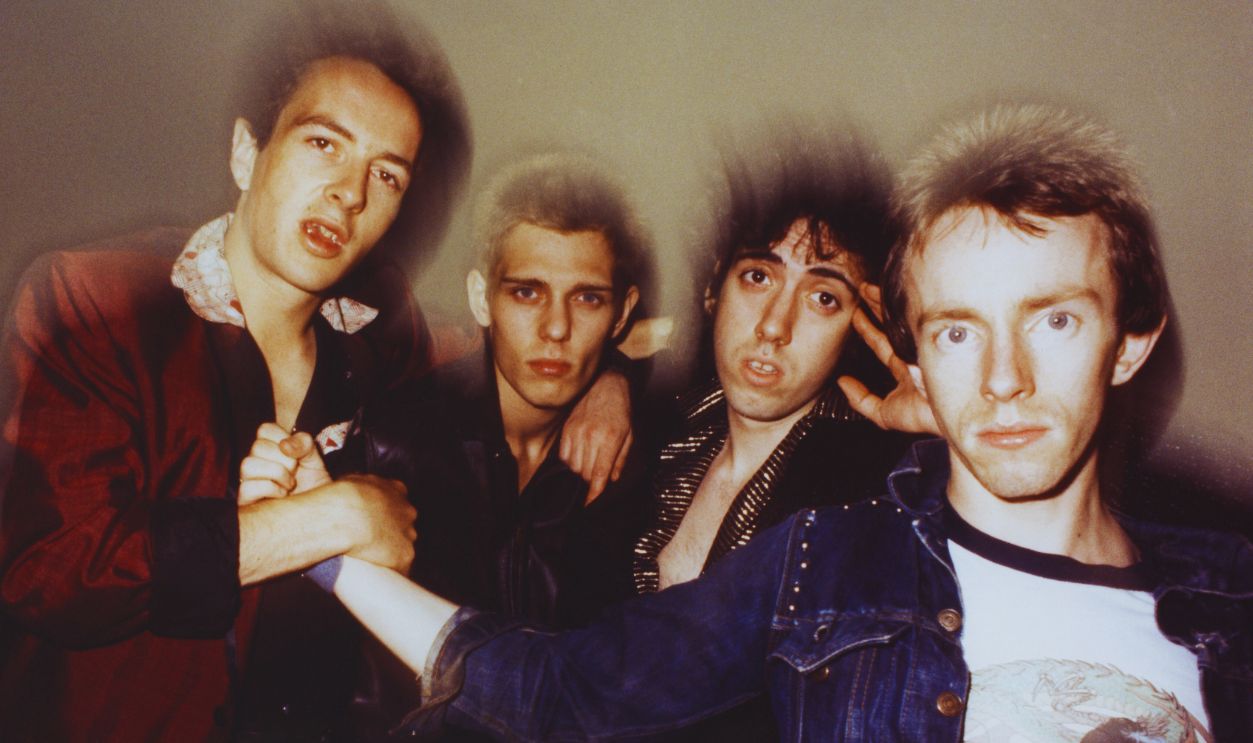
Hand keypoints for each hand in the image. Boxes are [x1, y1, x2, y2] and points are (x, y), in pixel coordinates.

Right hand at [238, 423, 331, 503]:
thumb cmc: (314, 484)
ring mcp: (248, 481)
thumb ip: (304, 443)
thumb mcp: (315, 458)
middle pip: (257, 447)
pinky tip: (282, 495)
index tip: (296, 453)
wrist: (318, 509)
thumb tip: (285, 445)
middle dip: (284, 460)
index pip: (264, 429)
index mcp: (270, 448)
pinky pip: (247, 488)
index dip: (283, 438)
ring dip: (276, 473)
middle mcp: (256, 462)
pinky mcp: (246, 500)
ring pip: (248, 465)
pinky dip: (270, 489)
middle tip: (295, 472)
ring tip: (289, 484)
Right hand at [340, 474, 416, 573]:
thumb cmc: (340, 498)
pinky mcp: (404, 556)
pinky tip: (377, 577)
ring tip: (370, 562)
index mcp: (395, 490)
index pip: (397, 503)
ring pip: (403, 547)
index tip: (372, 522)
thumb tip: (355, 492)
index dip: (384, 514)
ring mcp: (408, 534)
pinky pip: (400, 568)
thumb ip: (361, 488)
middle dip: (390, 533)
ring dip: (390, 554)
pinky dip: (390, 572)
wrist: (343, 517)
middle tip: (370, 543)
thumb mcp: (350, 482)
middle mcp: (407, 511)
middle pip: (404, 525)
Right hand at [561, 368, 632, 503]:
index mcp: (610, 439)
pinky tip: (579, 455)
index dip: (594, 493)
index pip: (599, 473)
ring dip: (581, 470)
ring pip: (574, 466)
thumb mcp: (629, 435)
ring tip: (590, 463)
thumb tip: (611, 479)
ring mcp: (577, 432)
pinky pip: (564, 455)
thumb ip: (620, 458)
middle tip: (597, 476)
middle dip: (591, 480)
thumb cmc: (621, 410)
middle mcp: (591, 437)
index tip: (590, 504)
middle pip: (585, 473)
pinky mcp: (567, 428)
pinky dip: (571, 461)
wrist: (606, 384)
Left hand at [836, 284, 938, 434]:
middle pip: (892, 324)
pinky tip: (895, 294)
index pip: (882, 344)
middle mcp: (917, 352)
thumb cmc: (926, 417)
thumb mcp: (885, 414)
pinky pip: (921, 316)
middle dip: (877, 307)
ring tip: (871, 287)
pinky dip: (908, 307)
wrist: (958, 414)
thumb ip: (862, 400)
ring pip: (903, 316)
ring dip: (886, 302)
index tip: (856, 313)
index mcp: (906, 368)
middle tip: (863, 288)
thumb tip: (842, 383)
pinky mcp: (940, 335)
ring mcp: (928, 341)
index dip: (868, 329)